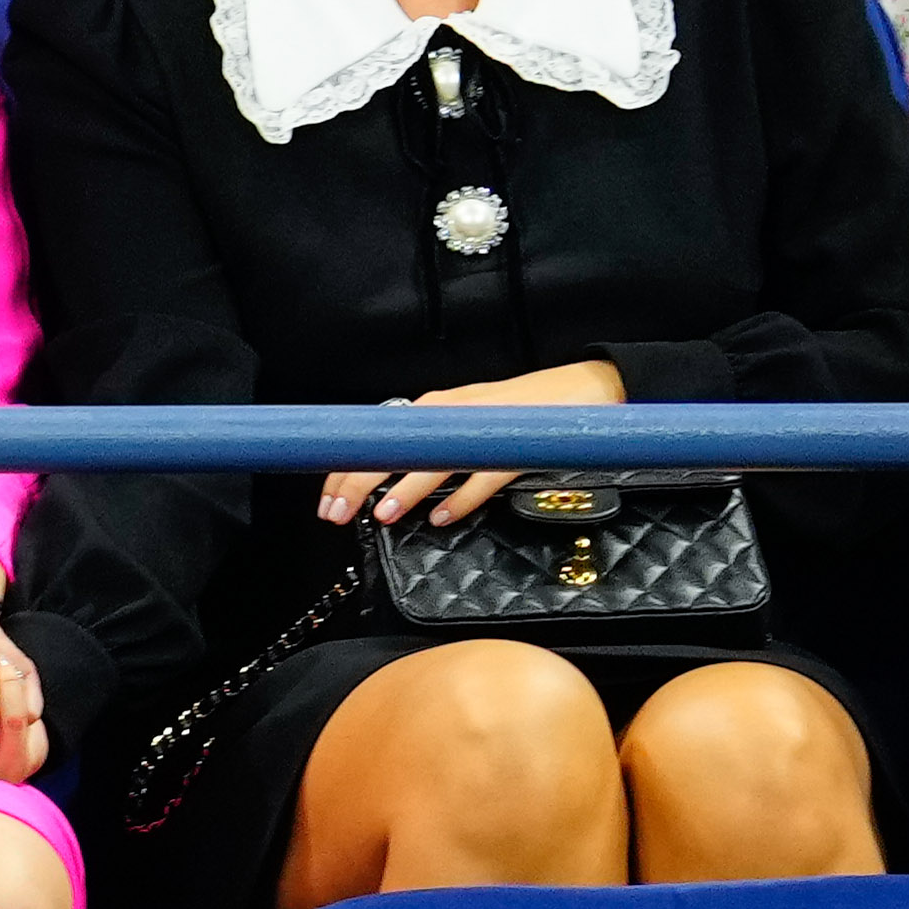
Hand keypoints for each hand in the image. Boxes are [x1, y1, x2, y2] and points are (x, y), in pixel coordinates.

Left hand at [318, 360, 628, 529]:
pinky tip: (443, 518)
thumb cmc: (518, 412)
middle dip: (360, 481)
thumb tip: (392, 483)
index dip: (347, 469)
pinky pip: (485, 474)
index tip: (325, 500)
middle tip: (335, 514)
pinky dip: (462, 497)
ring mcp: (486, 428)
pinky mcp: (517, 444)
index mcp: (436, 409)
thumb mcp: (467, 425)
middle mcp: (453, 413)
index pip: (379, 439)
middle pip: (396, 448)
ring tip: (381, 515)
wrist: (583, 390)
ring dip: (406, 488)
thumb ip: (433, 449)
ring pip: (436, 460)